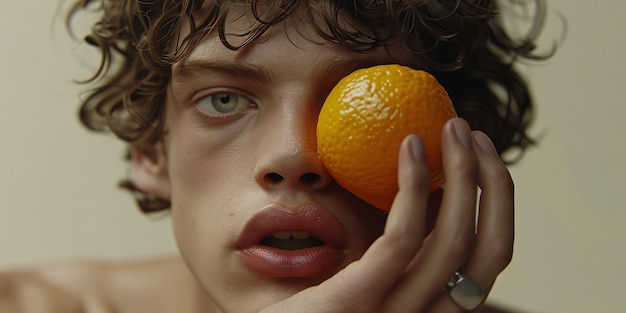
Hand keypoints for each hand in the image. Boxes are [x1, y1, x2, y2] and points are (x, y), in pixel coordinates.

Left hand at [260, 118, 513, 312]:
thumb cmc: (306, 306)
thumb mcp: (362, 281)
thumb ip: (392, 257)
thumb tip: (416, 193)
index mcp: (430, 308)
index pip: (488, 258)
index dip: (498, 203)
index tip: (483, 157)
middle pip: (487, 250)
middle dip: (493, 182)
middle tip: (471, 132)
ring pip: (453, 240)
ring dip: (463, 173)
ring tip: (451, 126)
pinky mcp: (357, 301)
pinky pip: (401, 238)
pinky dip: (413, 186)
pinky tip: (408, 146)